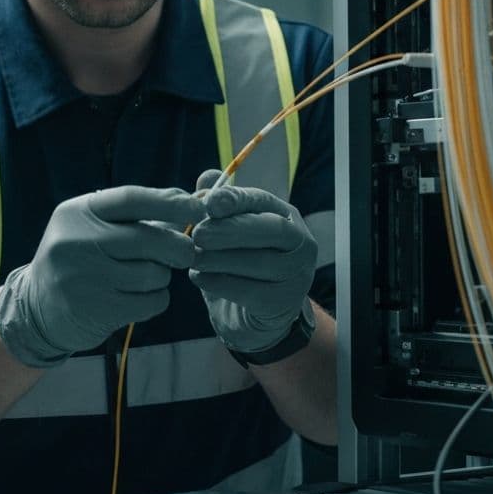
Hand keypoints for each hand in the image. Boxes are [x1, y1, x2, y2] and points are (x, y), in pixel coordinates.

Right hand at [0, 186, 204, 366]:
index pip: (132, 199)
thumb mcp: (93, 225)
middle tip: (186, 251)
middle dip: (179, 246)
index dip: (170, 202)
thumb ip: (135, 214)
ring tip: (148, 276)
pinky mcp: (96, 310)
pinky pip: (150, 302)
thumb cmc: (79, 257)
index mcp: (78, 212)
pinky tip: (142, 296)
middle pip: (149, 239)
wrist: (36, 307)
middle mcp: (76, 241)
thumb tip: (191, 201)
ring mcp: (84, 278)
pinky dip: (156, 299)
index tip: (198, 208)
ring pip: (153, 273)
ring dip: (162, 276)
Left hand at [190, 169, 316, 357]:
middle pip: (271, 229)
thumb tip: (207, 176)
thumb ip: (217, 205)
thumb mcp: (226, 233)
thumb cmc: (238, 265)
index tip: (210, 203)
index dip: (236, 200)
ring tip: (193, 257)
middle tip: (198, 233)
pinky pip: (252, 292)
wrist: (252, 317)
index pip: (262, 201)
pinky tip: (198, 277)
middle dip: (232, 229)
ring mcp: (297, 274)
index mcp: (284, 216)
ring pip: (262, 262)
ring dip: (221, 258)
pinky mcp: (284, 303)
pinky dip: (220, 283)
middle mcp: (299, 242)